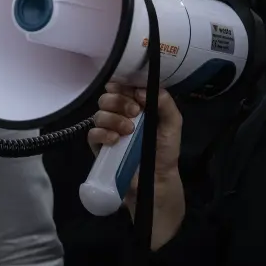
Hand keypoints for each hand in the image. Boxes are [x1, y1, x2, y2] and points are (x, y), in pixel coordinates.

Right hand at [89, 83, 185, 247]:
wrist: (156, 180)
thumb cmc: (165, 151)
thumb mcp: (173, 124)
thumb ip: (165, 102)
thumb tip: (141, 89)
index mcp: (136, 106)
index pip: (122, 87)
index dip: (123, 85)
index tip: (132, 92)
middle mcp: (119, 115)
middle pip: (107, 97)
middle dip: (119, 101)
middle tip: (134, 112)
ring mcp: (108, 131)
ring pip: (99, 113)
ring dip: (113, 118)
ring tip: (128, 131)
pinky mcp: (99, 147)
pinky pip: (92, 133)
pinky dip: (102, 133)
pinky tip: (115, 139)